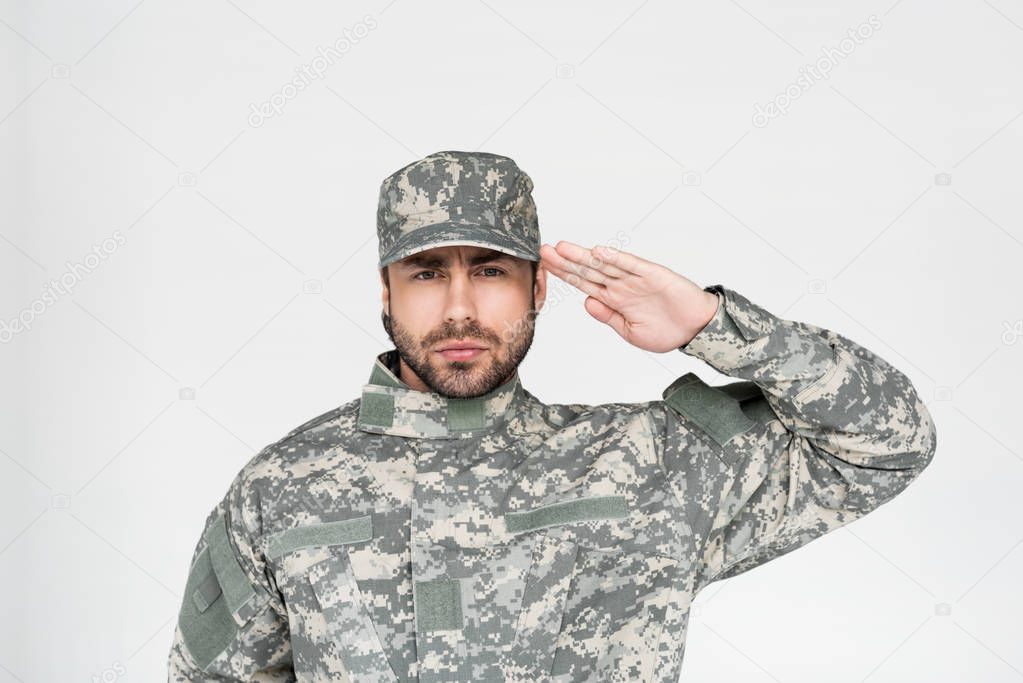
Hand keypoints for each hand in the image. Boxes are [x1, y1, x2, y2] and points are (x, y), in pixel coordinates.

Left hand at [539, 240, 718, 352]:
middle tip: (543, 250)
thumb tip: (586, 302)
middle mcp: (621, 286)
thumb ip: (608, 316)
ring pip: (605, 265)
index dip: (564, 274)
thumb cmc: (666, 331)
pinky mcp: (654, 275)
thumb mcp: (630, 332)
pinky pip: (632, 266)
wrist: (697, 329)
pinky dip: (616, 258)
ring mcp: (636, 279)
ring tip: (563, 247)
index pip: (583, 283)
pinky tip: (599, 251)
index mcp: (614, 300)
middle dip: (565, 261)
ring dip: (584, 256)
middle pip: (588, 270)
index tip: (545, 266)